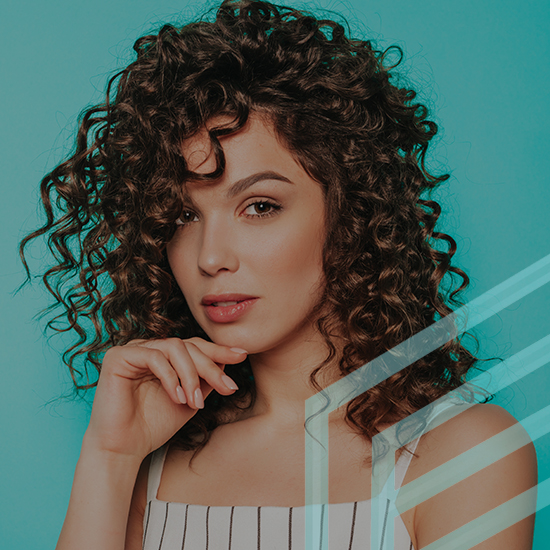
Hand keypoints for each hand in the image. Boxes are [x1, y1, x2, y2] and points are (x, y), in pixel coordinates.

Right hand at [83, 337, 246, 460]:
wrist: (124, 450)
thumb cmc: (154, 426)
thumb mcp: (191, 399)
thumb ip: (207, 379)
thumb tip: (230, 359)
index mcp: (163, 355)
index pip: (195, 345)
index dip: (219, 350)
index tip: (242, 356)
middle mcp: (148, 348)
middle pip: (188, 345)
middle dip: (211, 367)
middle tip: (227, 388)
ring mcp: (132, 350)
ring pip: (175, 347)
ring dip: (191, 375)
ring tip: (195, 402)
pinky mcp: (117, 357)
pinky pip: (154, 357)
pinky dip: (171, 377)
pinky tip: (178, 398)